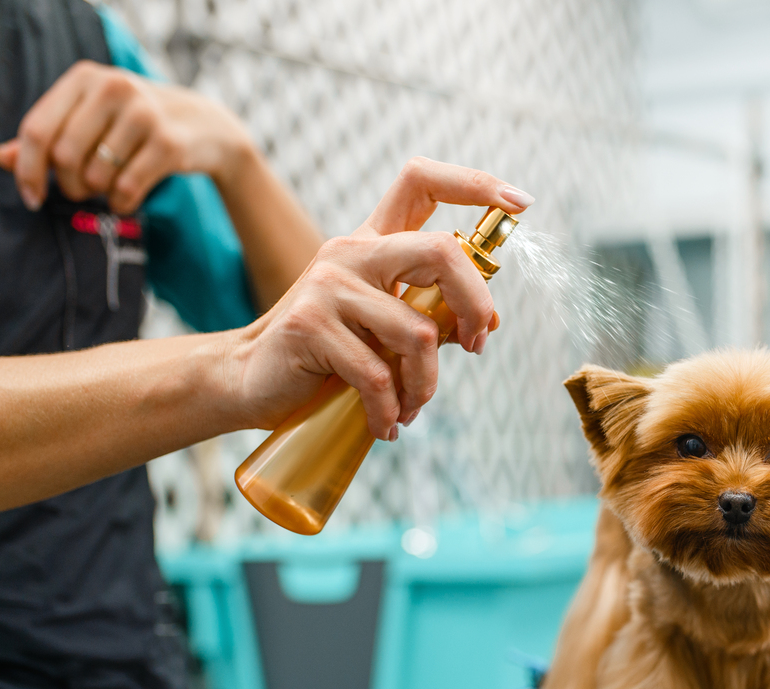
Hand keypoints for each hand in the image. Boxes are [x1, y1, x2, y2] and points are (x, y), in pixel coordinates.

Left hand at [0, 59, 251, 213]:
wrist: (205, 126)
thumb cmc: (134, 124)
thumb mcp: (89, 120)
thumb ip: (46, 138)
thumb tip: (0, 159)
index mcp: (84, 78)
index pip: (38, 130)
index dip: (28, 170)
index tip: (31, 198)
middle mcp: (113, 88)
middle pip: (65, 156)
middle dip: (69, 186)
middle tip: (81, 192)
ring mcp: (144, 114)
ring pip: (97, 176)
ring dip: (99, 195)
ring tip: (111, 189)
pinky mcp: (169, 144)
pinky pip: (127, 189)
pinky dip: (122, 204)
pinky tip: (127, 200)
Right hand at [222, 158, 533, 440]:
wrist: (249, 379)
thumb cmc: (327, 355)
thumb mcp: (382, 327)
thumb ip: (430, 315)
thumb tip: (490, 320)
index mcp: (373, 241)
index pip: (423, 182)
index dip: (475, 184)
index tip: (520, 203)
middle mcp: (352, 251)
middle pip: (440, 250)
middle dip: (474, 304)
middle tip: (475, 347)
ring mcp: (328, 285)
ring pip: (417, 333)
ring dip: (425, 385)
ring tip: (411, 409)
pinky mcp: (310, 325)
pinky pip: (378, 375)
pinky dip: (391, 410)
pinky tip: (386, 426)